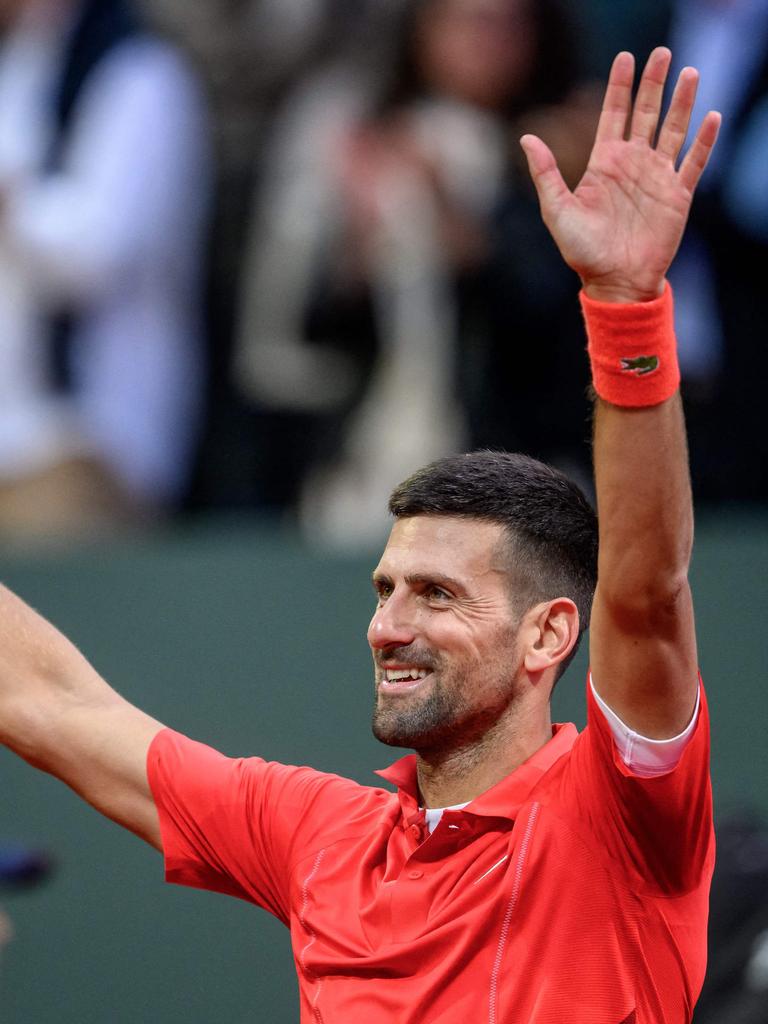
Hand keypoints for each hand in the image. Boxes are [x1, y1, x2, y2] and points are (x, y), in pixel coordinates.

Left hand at [520, 48, 720, 302]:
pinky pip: (693, 162)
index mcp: (604, 164)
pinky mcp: (677, 196)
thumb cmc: (582, 252)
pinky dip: (703, 140)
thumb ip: (545, 174)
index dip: (619, 87)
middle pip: (646, 113)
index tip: (625, 57)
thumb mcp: (557, 211)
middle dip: (655, 83)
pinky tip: (710, 117)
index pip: (614, 114)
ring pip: (673, 130)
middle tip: (662, 53)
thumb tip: (526, 137)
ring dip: (682, 102)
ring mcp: (656, 178)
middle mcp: (632, 164)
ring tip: (690, 72)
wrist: (614, 283)